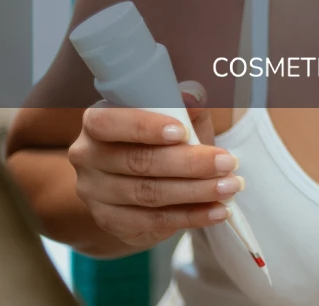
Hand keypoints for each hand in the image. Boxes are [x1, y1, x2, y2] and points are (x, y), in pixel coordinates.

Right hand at [68, 81, 240, 249]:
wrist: (135, 182)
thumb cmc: (159, 140)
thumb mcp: (173, 117)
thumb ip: (184, 106)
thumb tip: (194, 97)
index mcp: (97, 122)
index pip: (109, 123)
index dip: (144, 128)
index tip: (181, 133)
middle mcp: (87, 157)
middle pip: (137, 162)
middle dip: (189, 163)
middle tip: (228, 162)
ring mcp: (95, 193)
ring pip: (148, 194)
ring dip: (195, 192)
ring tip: (230, 186)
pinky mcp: (110, 221)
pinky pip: (152, 222)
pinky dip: (190, 217)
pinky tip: (217, 211)